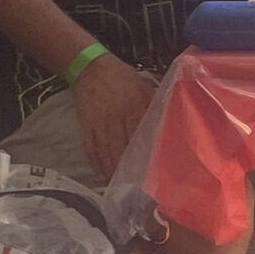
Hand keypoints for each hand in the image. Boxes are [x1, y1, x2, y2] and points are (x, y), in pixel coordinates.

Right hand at [73, 55, 157, 179]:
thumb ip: (154, 103)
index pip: (140, 134)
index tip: (150, 169)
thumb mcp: (143, 86)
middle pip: (122, 147)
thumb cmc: (121, 77)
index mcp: (133, 105)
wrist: (90, 68)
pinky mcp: (86, 126)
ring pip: (106, 151)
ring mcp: (99, 123)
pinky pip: (91, 148)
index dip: (144, 153)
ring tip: (120, 185)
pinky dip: (96, 163)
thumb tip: (168, 119)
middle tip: (137, 185)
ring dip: (112, 169)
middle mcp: (116, 116)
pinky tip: (103, 173)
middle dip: (128, 167)